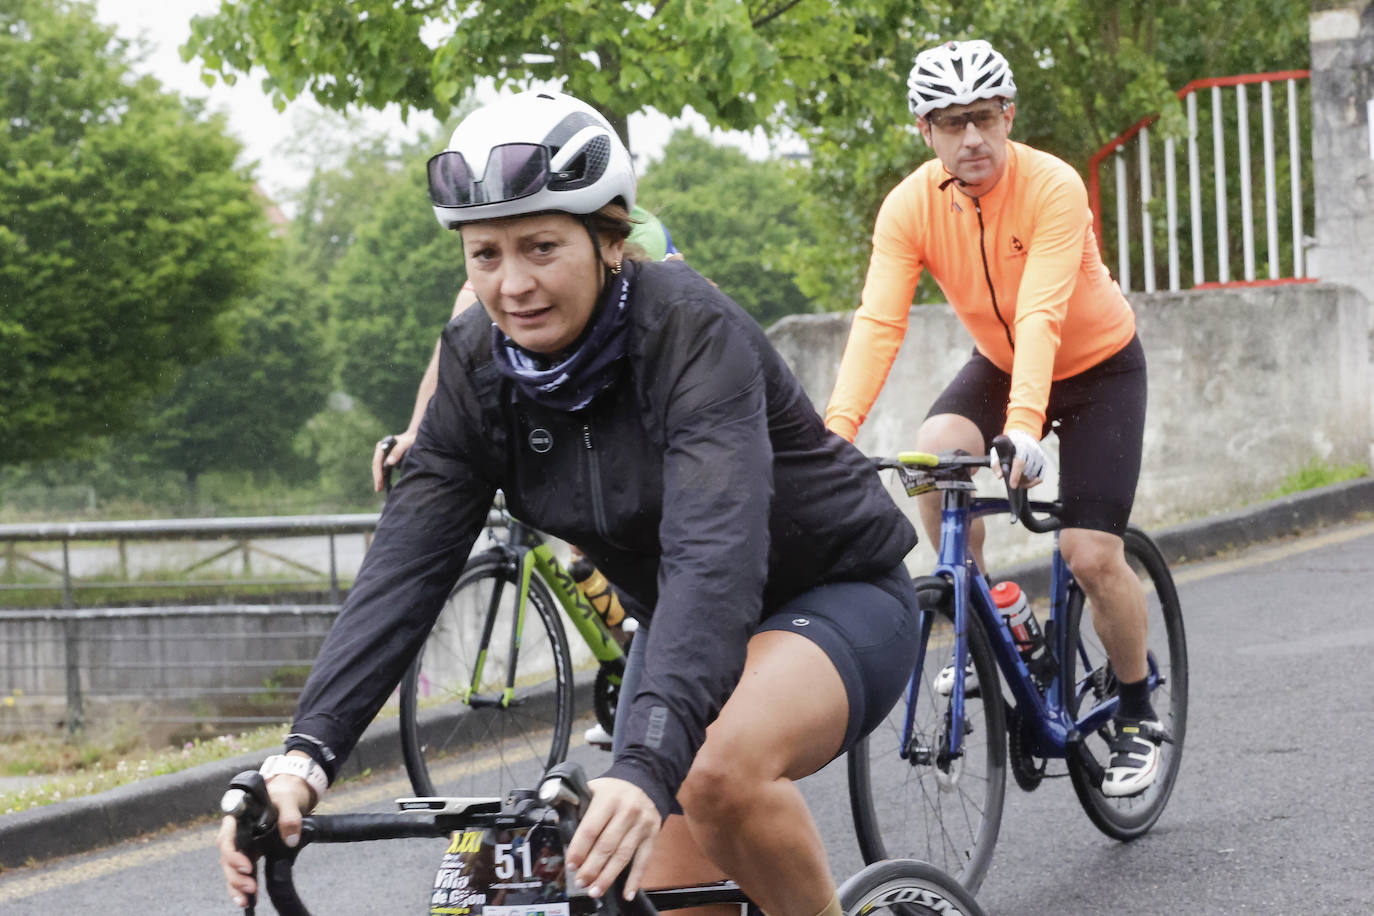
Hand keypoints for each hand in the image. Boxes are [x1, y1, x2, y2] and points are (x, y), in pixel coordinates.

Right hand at [216, 773, 313, 908]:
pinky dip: (242, 887)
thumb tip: (291, 839)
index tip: (248, 866)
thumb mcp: (289, 800)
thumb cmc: (284, 794)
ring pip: (231, 868)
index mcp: (239, 818)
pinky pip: (242, 872)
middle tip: (251, 888)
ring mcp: (242, 844)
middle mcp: (235, 833)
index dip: (233, 855)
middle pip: (227, 858)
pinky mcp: (250, 853)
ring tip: (246, 901)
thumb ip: (290, 816)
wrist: (289, 796)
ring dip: (236, 886)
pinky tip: (248, 901)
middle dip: (235, 876)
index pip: (227, 838)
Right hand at [372, 431, 415, 491]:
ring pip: (380, 467)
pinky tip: (386, 483)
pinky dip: (385, 475)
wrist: (416, 436)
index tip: (379, 483)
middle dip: (377, 478)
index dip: (378, 473)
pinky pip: (385, 467)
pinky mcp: (389, 456)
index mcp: (383, 445)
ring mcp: (385, 453)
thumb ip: (398, 452)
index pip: (377, 461)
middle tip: (378, 489)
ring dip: (380, 478)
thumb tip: (389, 463)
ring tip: (379, 489)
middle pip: (377, 465)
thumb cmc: (412, 439)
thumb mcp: (406, 444)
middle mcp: (381, 449)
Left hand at [564, 777, 659, 900]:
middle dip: (592, 867)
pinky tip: (627, 893)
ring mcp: (642, 824)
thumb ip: (575, 804)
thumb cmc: (613, 791)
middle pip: (607, 845)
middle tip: (581, 882)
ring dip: (608, 876)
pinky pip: (643, 860)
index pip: (591, 828)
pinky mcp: (652, 834)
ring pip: (623, 855)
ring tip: (596, 890)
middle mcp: (628, 810)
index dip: (579, 849)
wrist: (644, 783)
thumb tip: (557, 821)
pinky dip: (635, 879)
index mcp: (608, 799)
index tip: (572, 865)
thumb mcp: (593, 789)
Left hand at [991, 429, 1045, 488]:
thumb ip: (996, 464)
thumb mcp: (998, 451)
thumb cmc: (1008, 447)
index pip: (1020, 463)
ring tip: (1018, 480)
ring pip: (1033, 475)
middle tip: (1012, 481)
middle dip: (1019, 480)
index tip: (1012, 485)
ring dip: (1025, 481)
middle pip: (1027, 471)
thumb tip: (1000, 476)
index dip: (1016, 475)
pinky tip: (1025, 482)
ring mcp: (1039, 456)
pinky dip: (1032, 483)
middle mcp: (1032, 450)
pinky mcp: (1044, 462)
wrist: (1023, 437)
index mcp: (1020, 446)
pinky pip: (1040, 478)